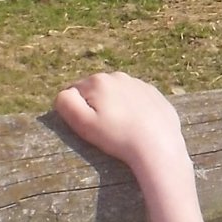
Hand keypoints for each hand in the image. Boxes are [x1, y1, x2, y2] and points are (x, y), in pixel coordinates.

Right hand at [54, 71, 187, 169]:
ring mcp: (139, 84)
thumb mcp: (83, 123)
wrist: (158, 146)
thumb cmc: (118, 136)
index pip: (75, 92)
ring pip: (117, 94)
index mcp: (98, 80)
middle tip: (106, 130)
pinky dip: (134, 110)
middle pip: (97, 91)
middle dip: (97, 107)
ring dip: (115, 107)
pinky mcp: (155, 95)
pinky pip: (137, 100)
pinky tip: (138, 126)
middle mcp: (118, 76)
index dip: (78, 111)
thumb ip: (66, 103)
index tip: (90, 126)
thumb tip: (64, 93)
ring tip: (122, 129)